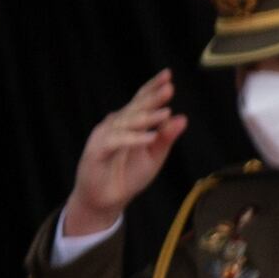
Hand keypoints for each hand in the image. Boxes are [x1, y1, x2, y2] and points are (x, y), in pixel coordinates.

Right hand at [63, 72, 184, 239]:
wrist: (107, 201)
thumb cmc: (129, 175)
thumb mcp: (154, 156)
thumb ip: (166, 138)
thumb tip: (182, 118)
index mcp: (129, 123)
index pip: (141, 100)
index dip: (153, 87)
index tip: (168, 76)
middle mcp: (116, 125)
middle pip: (135, 107)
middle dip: (152, 98)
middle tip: (169, 88)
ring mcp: (104, 136)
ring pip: (126, 122)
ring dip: (146, 118)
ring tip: (165, 113)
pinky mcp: (96, 151)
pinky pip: (116, 141)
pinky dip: (133, 139)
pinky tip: (150, 138)